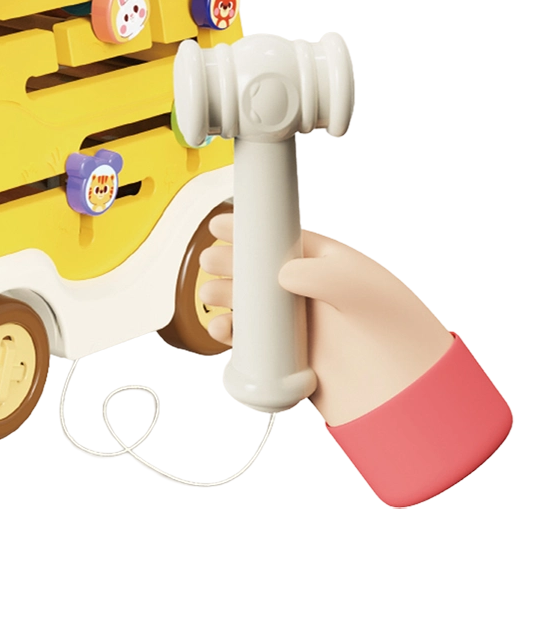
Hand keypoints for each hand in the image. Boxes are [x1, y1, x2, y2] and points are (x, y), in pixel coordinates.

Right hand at [198, 213, 453, 425]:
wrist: (406, 393)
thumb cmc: (397, 332)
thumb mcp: (361, 289)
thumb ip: (322, 275)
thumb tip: (280, 273)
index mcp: (326, 265)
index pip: (281, 239)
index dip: (249, 230)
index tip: (220, 223)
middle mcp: (307, 292)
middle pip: (256, 269)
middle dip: (230, 262)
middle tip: (211, 261)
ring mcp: (295, 324)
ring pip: (248, 304)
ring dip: (224, 296)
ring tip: (210, 295)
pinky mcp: (286, 356)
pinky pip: (250, 341)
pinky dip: (230, 334)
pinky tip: (222, 330)